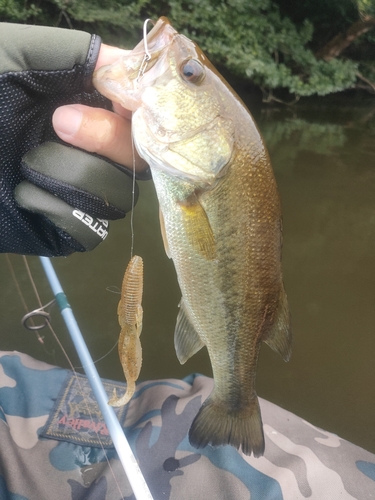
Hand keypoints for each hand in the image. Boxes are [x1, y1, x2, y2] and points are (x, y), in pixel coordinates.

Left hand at [0, 24, 146, 256]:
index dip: (143, 109)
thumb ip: (73, 54)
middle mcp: (88, 151)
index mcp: (82, 109)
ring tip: (26, 161)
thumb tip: (129, 65)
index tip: (128, 101)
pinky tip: (22, 194)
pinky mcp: (63, 230)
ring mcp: (78, 194)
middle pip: (138, 158)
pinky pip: (90, 228)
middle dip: (106, 139)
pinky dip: (57, 210)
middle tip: (59, 121)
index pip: (138, 114)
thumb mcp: (13, 58)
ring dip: (75, 175)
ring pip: (119, 195)